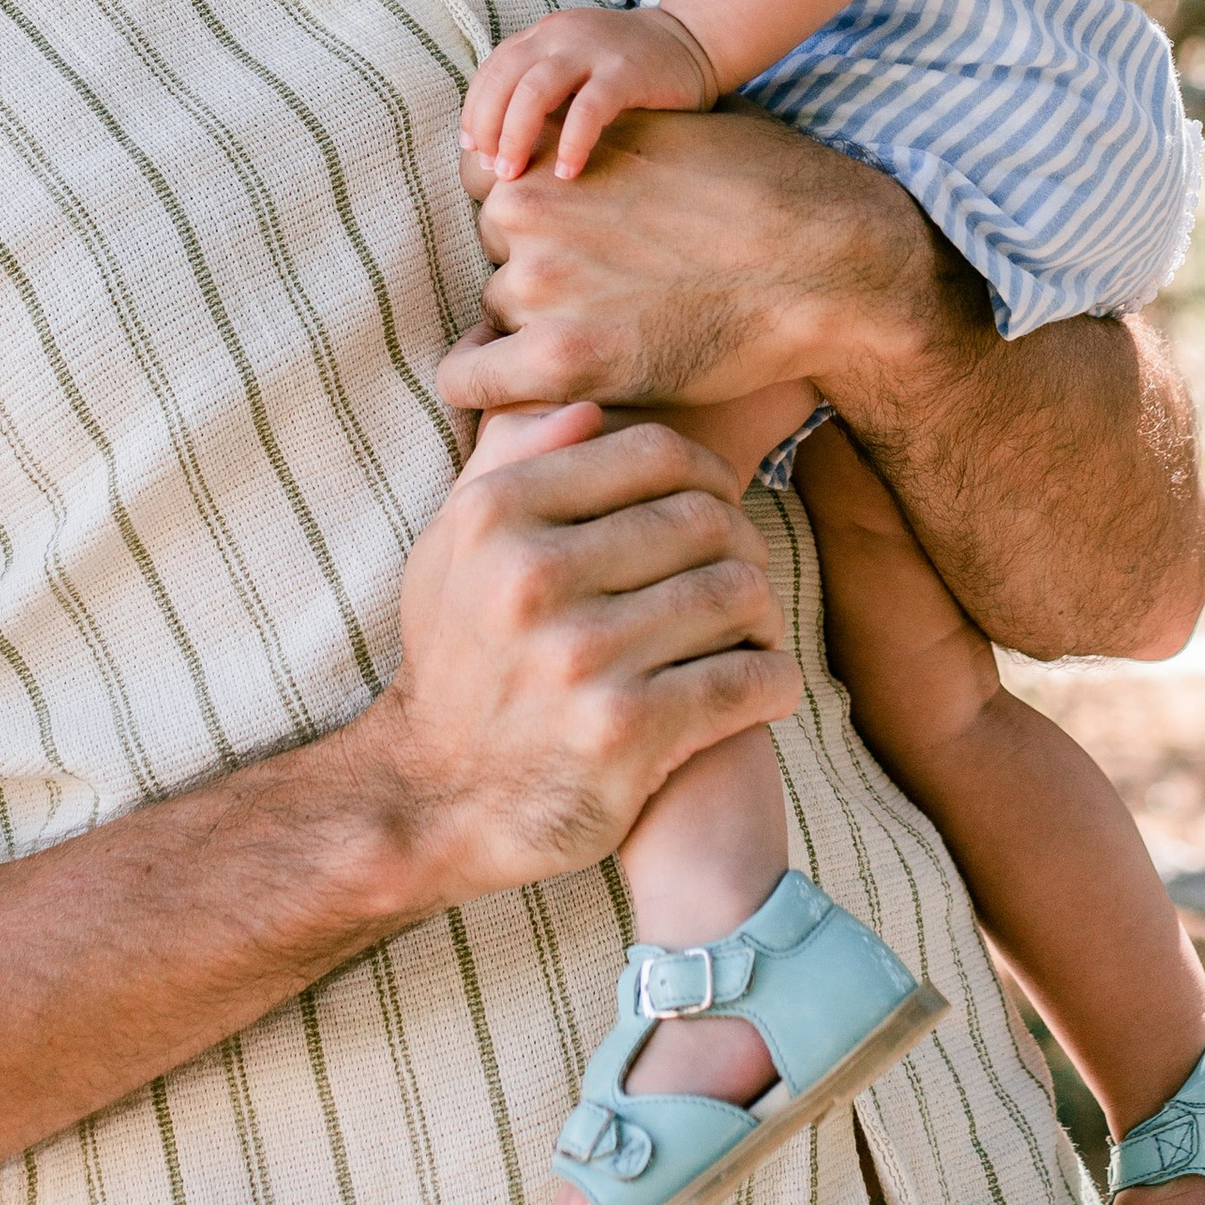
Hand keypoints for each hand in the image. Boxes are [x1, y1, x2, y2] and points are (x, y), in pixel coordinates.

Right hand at [356, 402, 796, 899]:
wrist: (431, 799)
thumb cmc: (458, 658)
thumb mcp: (452, 548)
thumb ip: (510, 463)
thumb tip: (589, 405)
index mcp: (499, 515)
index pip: (657, 454)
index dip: (710, 474)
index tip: (717, 509)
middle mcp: (535, 577)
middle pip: (707, 521)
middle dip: (744, 546)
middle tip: (744, 577)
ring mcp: (582, 657)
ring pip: (739, 594)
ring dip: (764, 615)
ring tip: (752, 632)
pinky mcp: (627, 732)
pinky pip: (749, 679)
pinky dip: (773, 680)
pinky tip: (760, 684)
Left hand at [440, 104, 938, 430]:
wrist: (823, 265)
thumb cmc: (762, 190)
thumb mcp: (662, 129)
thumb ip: (592, 139)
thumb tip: (543, 144)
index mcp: (547, 147)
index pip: (492, 187)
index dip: (537, 215)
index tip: (574, 238)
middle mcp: (525, 209)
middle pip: (499, 254)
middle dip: (543, 272)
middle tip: (614, 292)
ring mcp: (537, 283)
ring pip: (501, 314)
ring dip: (540, 329)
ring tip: (621, 335)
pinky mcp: (562, 359)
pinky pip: (469, 382)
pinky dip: (488, 391)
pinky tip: (532, 394)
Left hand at [460, 4, 720, 183]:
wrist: (693, 42)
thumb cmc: (628, 72)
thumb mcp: (575, 69)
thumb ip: (541, 92)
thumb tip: (496, 149)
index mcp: (544, 35)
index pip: (493, 70)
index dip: (477, 111)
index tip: (474, 150)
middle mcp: (561, 36)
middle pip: (503, 80)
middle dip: (489, 128)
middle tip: (493, 170)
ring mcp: (593, 50)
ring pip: (533, 91)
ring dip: (516, 135)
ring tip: (514, 173)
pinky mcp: (626, 72)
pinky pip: (587, 109)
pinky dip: (571, 143)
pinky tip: (568, 173)